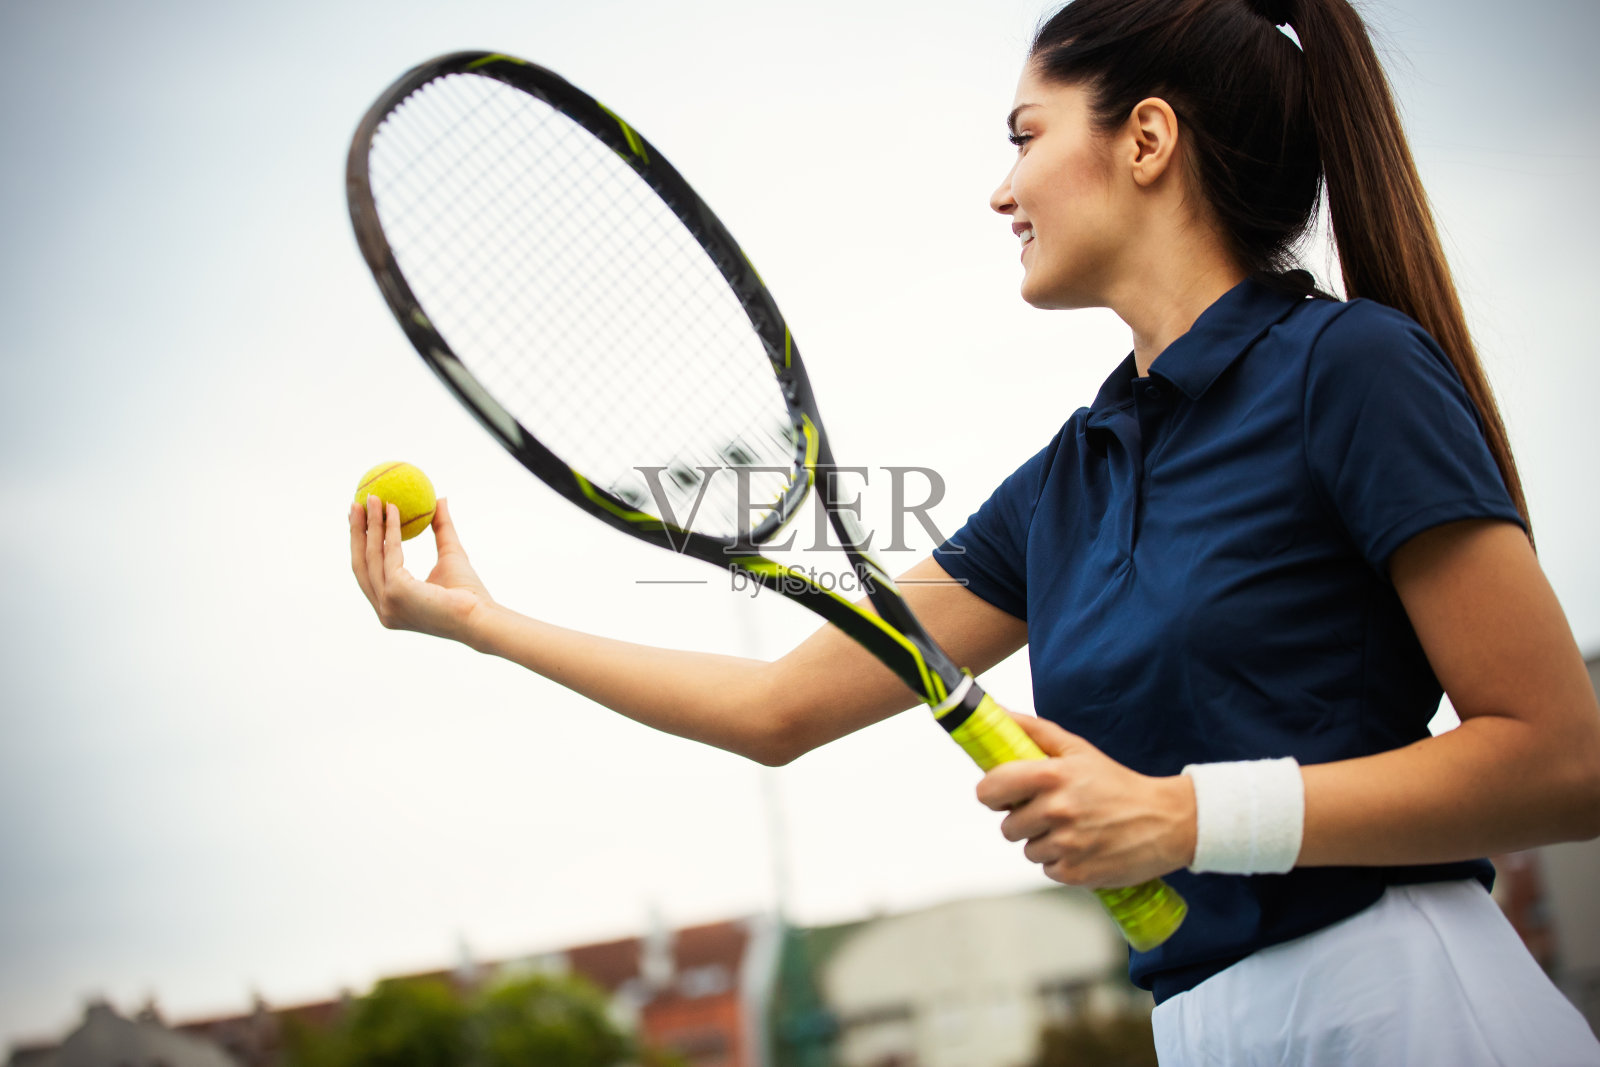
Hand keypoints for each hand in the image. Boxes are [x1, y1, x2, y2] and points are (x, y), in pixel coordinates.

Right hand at [349, 495, 493, 641]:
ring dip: (370, 524)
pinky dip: (391, 530)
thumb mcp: (451, 554)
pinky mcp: (396, 592)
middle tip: (357, 504)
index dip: (361, 544)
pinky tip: (394, 509)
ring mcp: (387, 603)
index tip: (360, 518)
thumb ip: (442, 528)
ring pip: (373, 556)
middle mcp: (384, 610)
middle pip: (361, 564)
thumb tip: (440, 498)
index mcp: (390, 607)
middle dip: (356, 532)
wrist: (481, 617)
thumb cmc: (470, 594)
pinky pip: (392, 554)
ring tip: (373, 498)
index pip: (369, 573)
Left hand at [975, 712, 1196, 887]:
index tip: (1003, 794)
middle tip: (1051, 812)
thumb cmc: (1116, 783)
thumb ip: (1031, 730)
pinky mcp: (1075, 873)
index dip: (992, 793)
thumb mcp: (1076, 749)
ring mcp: (1066, 844)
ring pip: (1027, 849)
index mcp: (1052, 775)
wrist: (1165, 821)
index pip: (990, 788)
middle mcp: (1057, 810)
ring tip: (1072, 829)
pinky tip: (1082, 847)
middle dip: (1023, 819)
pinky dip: (1061, 861)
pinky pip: (1047, 869)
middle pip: (1006, 825)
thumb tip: (994, 710)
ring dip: (1043, 842)